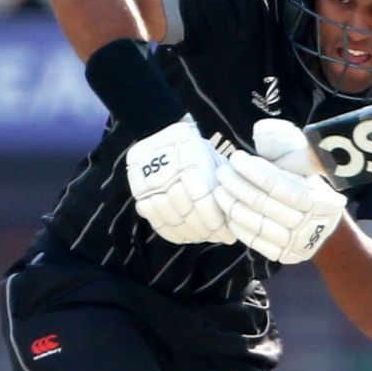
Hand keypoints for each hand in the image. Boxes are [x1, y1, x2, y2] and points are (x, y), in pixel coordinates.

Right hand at [126, 116, 232, 244]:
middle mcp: (168, 171)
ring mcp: (150, 182)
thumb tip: (232, 217)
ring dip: (190, 233)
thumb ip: (222, 182)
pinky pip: (155, 220)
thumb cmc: (194, 149)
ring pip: (171, 219)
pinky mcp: (139, 192)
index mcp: (190, 159)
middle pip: (187, 212)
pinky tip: (184, 236)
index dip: (217, 222)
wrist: (159, 133)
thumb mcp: (212, 157)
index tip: (228, 235)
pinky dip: (170, 233)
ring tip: (202, 237)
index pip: (203, 200)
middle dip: (205, 231)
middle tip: (217, 237)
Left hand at [215, 122, 346, 263]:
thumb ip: (284, 148)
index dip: (254, 171)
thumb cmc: (307, 186)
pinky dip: (238, 226)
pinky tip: (227, 212)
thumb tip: (259, 131)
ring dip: (232, 206)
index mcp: (317, 197)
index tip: (236, 158)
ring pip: (257, 224)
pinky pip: (255, 242)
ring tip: (218, 190)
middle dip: (237, 185)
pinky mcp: (283, 255)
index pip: (279, 185)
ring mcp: (296, 242)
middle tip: (221, 172)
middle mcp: (309, 222)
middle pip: (263, 204)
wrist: (323, 225)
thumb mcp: (304, 164)